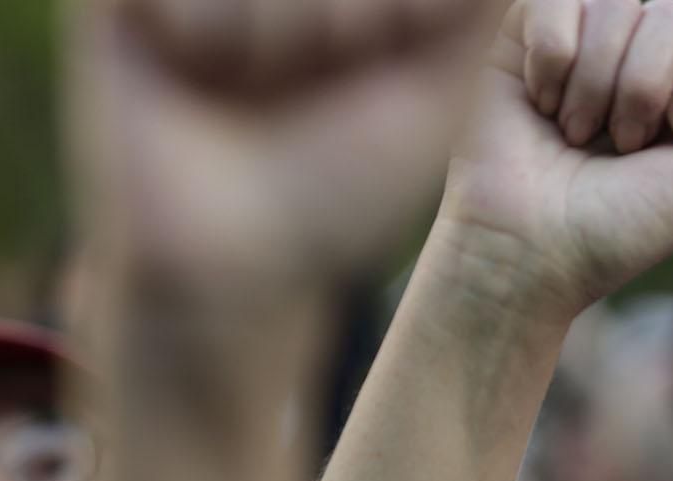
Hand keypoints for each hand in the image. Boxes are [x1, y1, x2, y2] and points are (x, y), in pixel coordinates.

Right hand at [73, 0, 498, 289]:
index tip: (382, 54)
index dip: (395, 12)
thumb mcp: (438, 91)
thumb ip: (478, 10)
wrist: (227, 263)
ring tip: (256, 83)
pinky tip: (194, 71)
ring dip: (279, 28)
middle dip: (351, 13)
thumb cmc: (340, 190)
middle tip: (330, 67)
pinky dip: (206, 26)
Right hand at [436, 0, 672, 322]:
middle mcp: (640, 56)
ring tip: (576, 135)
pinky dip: (553, 59)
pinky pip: (556, 0)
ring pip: (616, 5)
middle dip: (647, 89)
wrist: (528, 252)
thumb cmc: (620, 229)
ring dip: (598, 84)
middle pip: (672, 13)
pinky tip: (542, 104)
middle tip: (619, 146)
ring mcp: (585, 40)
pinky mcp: (527, 34)